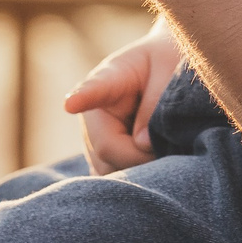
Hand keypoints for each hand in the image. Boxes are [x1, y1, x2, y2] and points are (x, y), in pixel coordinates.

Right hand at [61, 22, 183, 173]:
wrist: (167, 69)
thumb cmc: (169, 63)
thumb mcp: (171, 72)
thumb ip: (156, 104)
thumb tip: (141, 145)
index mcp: (111, 77)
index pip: (95, 89)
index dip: (82, 98)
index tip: (71, 104)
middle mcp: (93, 109)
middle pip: (105, 147)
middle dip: (138, 157)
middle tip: (170, 149)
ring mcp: (93, 136)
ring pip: (107, 168)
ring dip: (138, 169)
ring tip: (165, 152)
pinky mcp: (101, 156)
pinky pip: (111, 177)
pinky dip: (132, 179)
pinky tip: (150, 168)